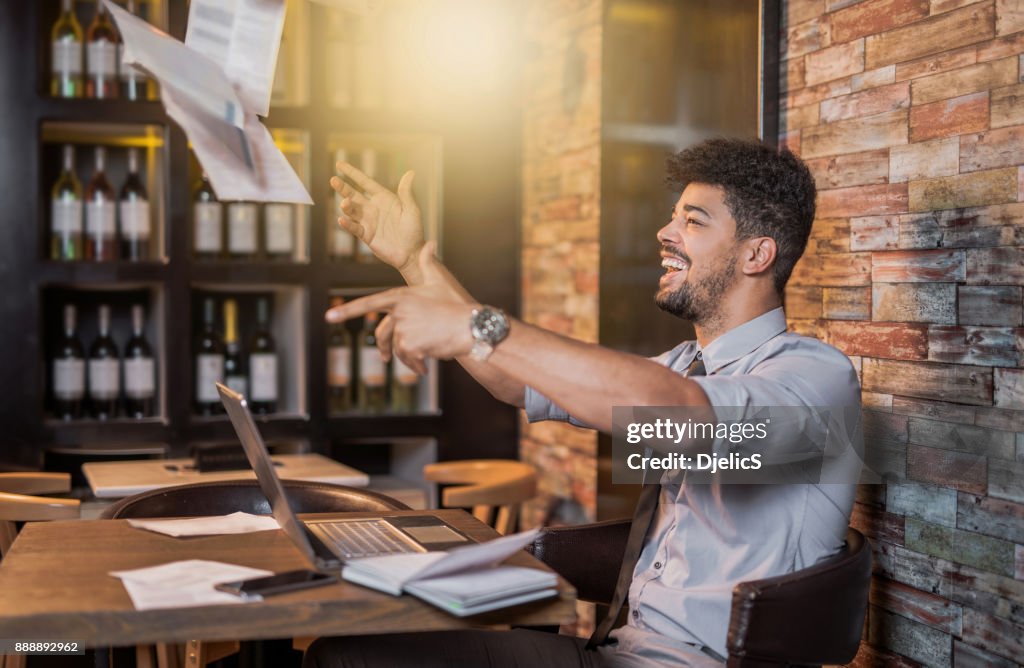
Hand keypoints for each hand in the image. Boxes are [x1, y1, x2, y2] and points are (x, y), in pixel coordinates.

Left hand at [325, 243, 475, 373]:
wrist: (470, 326)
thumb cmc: (455, 305)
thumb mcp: (439, 281)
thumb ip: (428, 263)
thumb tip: (429, 243)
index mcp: (401, 296)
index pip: (369, 302)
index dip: (347, 310)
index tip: (328, 317)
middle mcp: (399, 310)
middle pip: (382, 334)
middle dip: (382, 348)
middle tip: (384, 358)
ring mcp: (403, 327)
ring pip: (397, 348)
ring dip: (408, 358)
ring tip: (420, 361)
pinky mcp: (410, 344)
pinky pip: (407, 359)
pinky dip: (415, 366)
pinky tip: (424, 368)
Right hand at [330, 161, 424, 277]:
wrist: (411, 252)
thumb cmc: (414, 229)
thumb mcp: (411, 209)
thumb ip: (406, 191)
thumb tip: (410, 172)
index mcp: (383, 198)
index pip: (365, 182)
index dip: (352, 173)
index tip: (339, 164)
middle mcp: (373, 208)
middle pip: (353, 194)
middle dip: (343, 187)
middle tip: (333, 180)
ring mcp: (368, 221)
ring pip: (352, 211)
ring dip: (346, 206)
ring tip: (345, 203)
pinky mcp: (366, 235)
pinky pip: (354, 228)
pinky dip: (348, 224)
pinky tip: (342, 219)